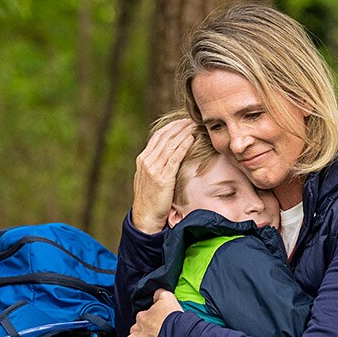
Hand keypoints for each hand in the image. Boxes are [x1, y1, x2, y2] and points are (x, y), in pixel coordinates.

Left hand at [126, 289, 182, 336]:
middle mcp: (135, 328)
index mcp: (142, 316)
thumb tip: (156, 292)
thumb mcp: (168, 298)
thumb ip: (159, 294)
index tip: (158, 327)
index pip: (143, 319)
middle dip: (144, 334)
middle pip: (137, 331)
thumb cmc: (173, 320)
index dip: (151, 323)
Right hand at [131, 119, 195, 233]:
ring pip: (170, 144)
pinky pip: (174, 158)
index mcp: (143, 159)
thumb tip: (169, 155)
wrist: (145, 217)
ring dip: (183, 132)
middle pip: (164, 137)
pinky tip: (191, 138)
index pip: (158, 137)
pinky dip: (183, 146)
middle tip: (191, 118)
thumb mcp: (149, 178)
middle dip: (178, 126)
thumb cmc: (151, 200)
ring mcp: (153, 169)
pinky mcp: (163, 178)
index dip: (171, 127)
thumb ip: (156, 165)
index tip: (183, 120)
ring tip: (194, 125)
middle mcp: (146, 161)